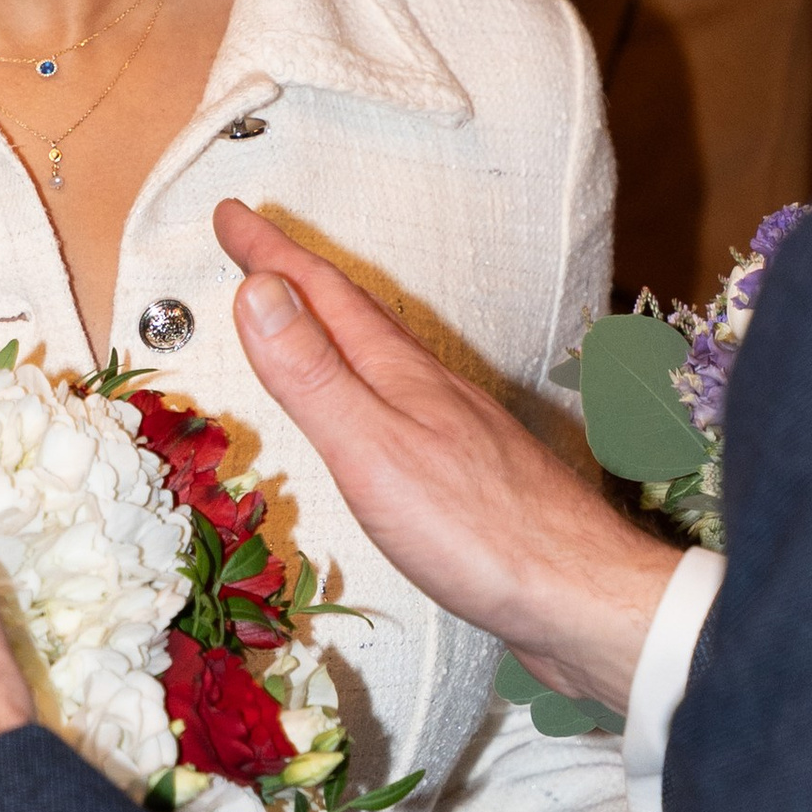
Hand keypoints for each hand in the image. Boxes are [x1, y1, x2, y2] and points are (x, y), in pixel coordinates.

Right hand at [214, 200, 680, 714]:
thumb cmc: (480, 533)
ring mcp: (455, 426)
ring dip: (330, 322)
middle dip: (295, 275)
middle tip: (255, 243)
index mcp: (400, 375)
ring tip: (301, 308)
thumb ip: (313, 374)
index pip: (322, 296)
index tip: (232, 215)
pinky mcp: (470, 470)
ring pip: (379, 353)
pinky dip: (365, 377)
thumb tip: (259, 293)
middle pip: (351, 314)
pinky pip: (400, 396)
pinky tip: (373, 404)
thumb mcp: (372, 450)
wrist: (580, 596)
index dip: (272, 255)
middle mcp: (430, 388)